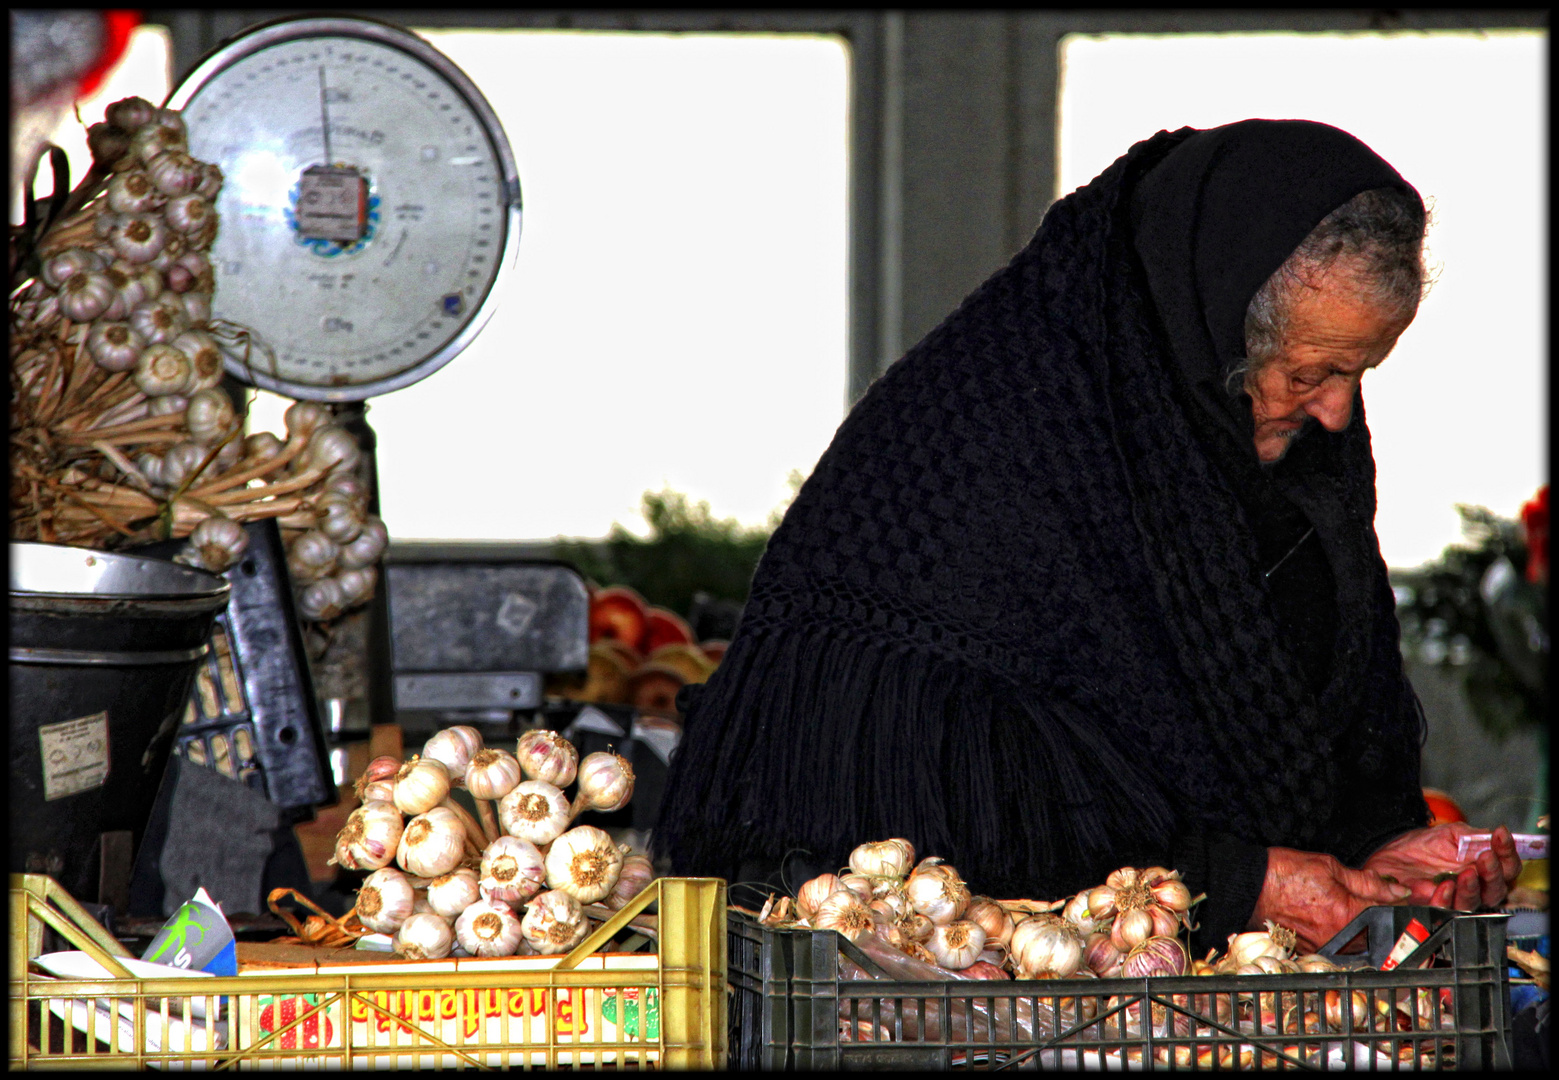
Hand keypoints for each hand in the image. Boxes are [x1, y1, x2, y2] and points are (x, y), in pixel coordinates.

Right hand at [1251, 847, 1411, 952]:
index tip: (1397, 896)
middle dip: (1382, 919)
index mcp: (1346, 913)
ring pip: (1359, 944)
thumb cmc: (1286, 872)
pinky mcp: (1311, 950)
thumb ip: (1367, 882)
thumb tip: (1397, 890)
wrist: (1250, 887)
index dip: (1396, 903)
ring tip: (1350, 909)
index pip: (1386, 913)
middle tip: (1374, 902)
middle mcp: (1338, 936)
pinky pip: (1338, 947)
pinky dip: (1343, 936)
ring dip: (1364, 930)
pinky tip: (1333, 920)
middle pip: (1377, 934)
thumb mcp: (1329, 866)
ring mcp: (1324, 946)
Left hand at [1362, 823, 1521, 910]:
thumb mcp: (1452, 834)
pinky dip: (1446, 899)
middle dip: (1493, 873)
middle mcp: (1475, 888)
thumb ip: (1475, 837)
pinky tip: (1444, 886)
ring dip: (1473, 888)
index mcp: (1484, 870)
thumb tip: (1498, 834)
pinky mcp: (1432, 906)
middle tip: (1486, 857)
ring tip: (1468, 872)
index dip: (1508, 853)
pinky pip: (1443, 909)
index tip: (1501, 836)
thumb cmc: (1426, 845)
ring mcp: (1454, 899)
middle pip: (1496, 890)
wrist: (1392, 853)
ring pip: (1473, 902)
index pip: (1508, 867)